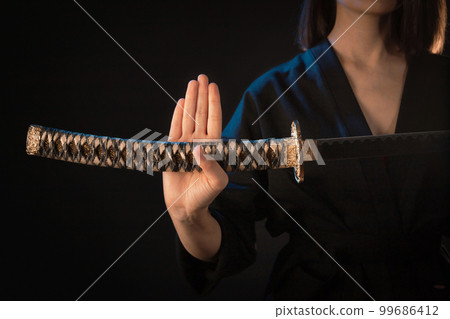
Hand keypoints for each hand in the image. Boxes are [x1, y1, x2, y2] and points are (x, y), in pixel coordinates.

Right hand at [163, 75, 227, 223]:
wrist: (186, 206)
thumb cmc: (205, 196)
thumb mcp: (217, 183)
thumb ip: (213, 166)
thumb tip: (199, 149)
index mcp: (212, 147)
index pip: (214, 120)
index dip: (214, 103)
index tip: (213, 87)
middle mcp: (200, 142)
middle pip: (201, 114)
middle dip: (202, 95)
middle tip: (202, 77)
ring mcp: (186, 145)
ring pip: (188, 117)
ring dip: (191, 100)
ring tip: (192, 83)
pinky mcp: (172, 150)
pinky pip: (175, 128)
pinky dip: (177, 115)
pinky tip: (181, 102)